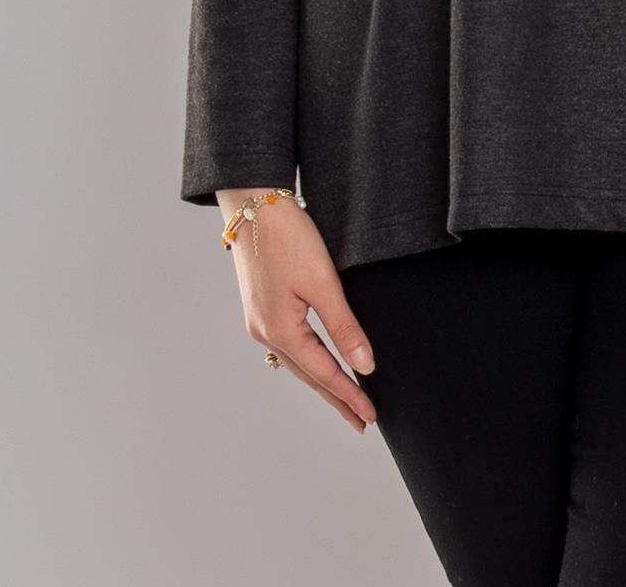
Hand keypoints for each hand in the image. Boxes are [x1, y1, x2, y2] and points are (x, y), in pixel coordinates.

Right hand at [219, 190, 378, 433]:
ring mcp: (259, 321)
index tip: (372, 416)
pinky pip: (289, 346)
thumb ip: (344, 326)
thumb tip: (365, 365)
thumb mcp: (322, 282)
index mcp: (280, 330)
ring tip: (345, 399)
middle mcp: (265, 332)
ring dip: (323, 382)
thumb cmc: (288, 237)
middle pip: (309, 375)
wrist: (253, 204)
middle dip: (337, 398)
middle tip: (362, 422)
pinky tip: (316, 362)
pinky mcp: (261, 307)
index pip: (324, 373)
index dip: (350, 395)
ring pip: (298, 362)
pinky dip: (309, 361)